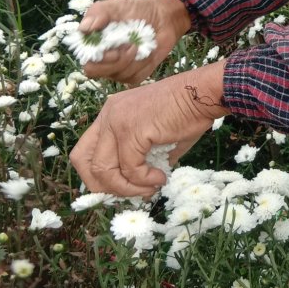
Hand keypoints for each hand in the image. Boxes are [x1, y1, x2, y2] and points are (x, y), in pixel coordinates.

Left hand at [70, 61, 228, 197]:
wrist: (204, 94)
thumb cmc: (186, 113)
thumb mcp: (155, 139)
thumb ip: (141, 160)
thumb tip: (140, 190)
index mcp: (110, 114)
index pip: (85, 152)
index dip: (97, 176)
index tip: (120, 187)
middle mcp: (108, 115)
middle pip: (83, 162)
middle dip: (104, 187)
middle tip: (131, 193)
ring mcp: (117, 121)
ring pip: (104, 170)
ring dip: (127, 188)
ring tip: (151, 187)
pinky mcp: (132, 130)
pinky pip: (130, 168)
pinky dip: (144, 180)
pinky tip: (160, 177)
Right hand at [79, 0, 192, 84]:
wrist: (161, 16)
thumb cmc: (135, 9)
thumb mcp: (115, 6)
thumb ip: (98, 13)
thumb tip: (84, 29)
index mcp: (93, 45)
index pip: (87, 63)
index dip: (98, 61)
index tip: (115, 51)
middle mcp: (102, 60)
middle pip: (96, 73)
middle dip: (116, 62)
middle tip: (132, 47)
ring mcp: (117, 69)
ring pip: (119, 75)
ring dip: (133, 59)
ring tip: (141, 43)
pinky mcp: (135, 74)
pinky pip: (135, 76)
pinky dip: (144, 63)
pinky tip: (148, 51)